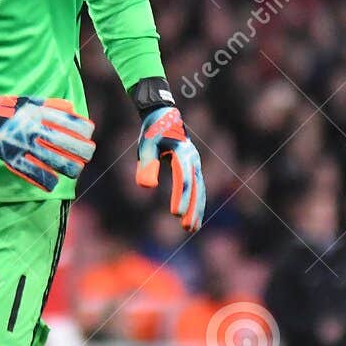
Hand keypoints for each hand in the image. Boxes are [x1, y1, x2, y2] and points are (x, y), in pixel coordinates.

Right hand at [0, 83, 95, 191]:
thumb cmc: (8, 108)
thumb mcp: (31, 100)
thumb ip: (53, 105)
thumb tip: (73, 110)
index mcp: (40, 113)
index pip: (72, 123)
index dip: (85, 131)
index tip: (88, 135)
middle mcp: (35, 129)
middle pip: (68, 144)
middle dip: (83, 152)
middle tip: (86, 155)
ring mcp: (24, 145)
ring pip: (56, 161)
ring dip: (70, 168)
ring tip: (74, 170)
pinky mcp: (13, 158)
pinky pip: (35, 173)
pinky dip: (47, 180)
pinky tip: (54, 182)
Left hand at [135, 105, 204, 231]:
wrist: (163, 116)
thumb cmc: (152, 132)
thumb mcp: (146, 146)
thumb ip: (147, 165)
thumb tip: (147, 187)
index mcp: (181, 152)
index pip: (182, 178)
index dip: (180, 197)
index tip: (175, 214)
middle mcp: (193, 158)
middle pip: (195, 187)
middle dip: (192, 208)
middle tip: (187, 228)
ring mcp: (195, 163)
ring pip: (199, 189)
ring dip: (196, 209)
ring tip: (192, 229)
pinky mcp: (193, 167)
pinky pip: (197, 187)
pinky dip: (196, 202)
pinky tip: (193, 217)